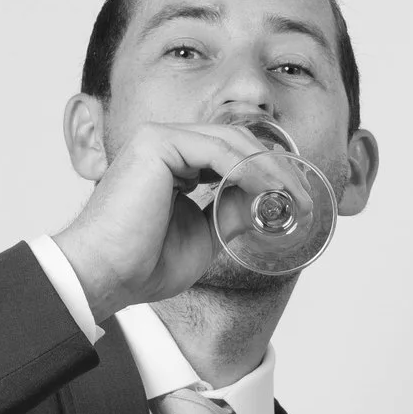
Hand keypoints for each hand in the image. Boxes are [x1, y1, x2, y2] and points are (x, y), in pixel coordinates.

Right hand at [52, 119, 295, 324]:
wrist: (106, 274)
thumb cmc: (143, 264)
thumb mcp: (205, 238)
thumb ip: (231, 214)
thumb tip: (265, 204)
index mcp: (174, 163)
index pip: (233, 155)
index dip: (269, 174)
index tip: (299, 201)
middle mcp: (166, 144)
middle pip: (238, 142)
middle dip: (278, 170)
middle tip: (306, 200)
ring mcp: (159, 139)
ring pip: (232, 141)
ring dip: (271, 170)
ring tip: (295, 198)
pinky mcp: (157, 143)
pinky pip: (217, 150)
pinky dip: (248, 169)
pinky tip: (268, 190)